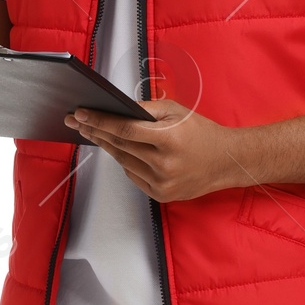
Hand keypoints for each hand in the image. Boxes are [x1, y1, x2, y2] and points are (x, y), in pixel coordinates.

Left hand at [67, 97, 244, 202]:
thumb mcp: (176, 112)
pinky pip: (133, 175)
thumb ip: (146, 110)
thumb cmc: (202, 134)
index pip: (125, 129)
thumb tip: (116, 110)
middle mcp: (164, 164)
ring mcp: (162, 183)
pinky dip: (125, 162)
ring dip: (107, 146)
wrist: (226, 162)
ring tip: (93, 133)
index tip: (80, 114)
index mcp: (169, 139)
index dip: (99, 121)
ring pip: (123, 161)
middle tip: (78, 122)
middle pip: (119, 146)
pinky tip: (120, 150)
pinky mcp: (161, 194)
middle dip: (96, 132)